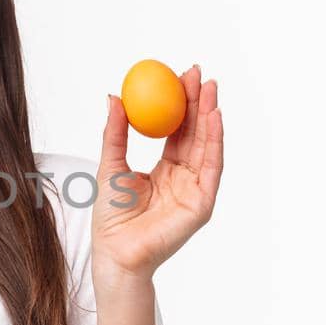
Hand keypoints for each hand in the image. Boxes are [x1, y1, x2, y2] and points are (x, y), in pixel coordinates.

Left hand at [92, 64, 223, 286]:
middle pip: (196, 134)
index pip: (178, 130)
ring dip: (210, 115)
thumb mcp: (110, 164)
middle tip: (198, 73)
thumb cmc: (111, 216)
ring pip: (207, 146)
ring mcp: (196, 190)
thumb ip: (115, 132)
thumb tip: (113, 96)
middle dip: (199, 103)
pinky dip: (215, 141)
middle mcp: (185, 178)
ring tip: (209, 87)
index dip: (180, 103)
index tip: (179, 75)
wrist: (115, 251)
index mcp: (166, 170)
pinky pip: (211, 167)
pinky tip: (214, 117)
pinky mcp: (202, 202)